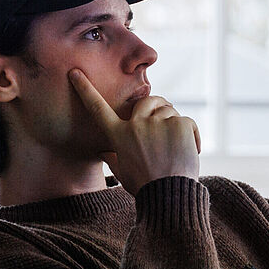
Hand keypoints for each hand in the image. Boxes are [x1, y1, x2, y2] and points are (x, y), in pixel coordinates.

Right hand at [70, 69, 200, 194]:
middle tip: (165, 115)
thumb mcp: (122, 173)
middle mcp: (136, 125)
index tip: (75, 72)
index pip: (97, 109)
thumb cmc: (145, 187)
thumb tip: (103, 152)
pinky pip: (187, 121)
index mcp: (119, 136)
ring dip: (174, 124)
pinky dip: (192, 134)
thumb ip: (113, 158)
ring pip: (169, 112)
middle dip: (156, 103)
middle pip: (145, 101)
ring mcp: (158, 123)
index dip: (85, 89)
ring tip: (177, 148)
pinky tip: (192, 150)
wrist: (169, 196)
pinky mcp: (179, 124)